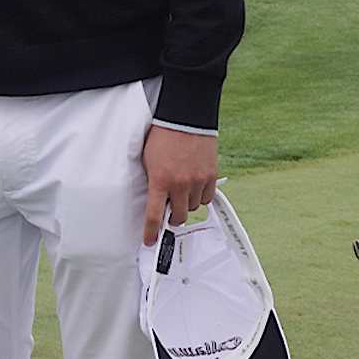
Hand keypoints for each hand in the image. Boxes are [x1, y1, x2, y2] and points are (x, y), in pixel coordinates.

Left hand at [141, 126, 217, 244]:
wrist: (185, 117)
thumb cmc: (162, 136)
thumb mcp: (148, 160)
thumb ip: (152, 181)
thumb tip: (154, 201)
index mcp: (160, 180)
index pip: (154, 216)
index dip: (151, 232)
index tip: (150, 241)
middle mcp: (180, 184)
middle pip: (178, 217)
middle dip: (172, 217)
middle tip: (169, 209)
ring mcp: (197, 180)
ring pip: (193, 208)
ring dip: (186, 204)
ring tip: (182, 191)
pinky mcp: (210, 175)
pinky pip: (206, 198)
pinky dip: (200, 196)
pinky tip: (194, 186)